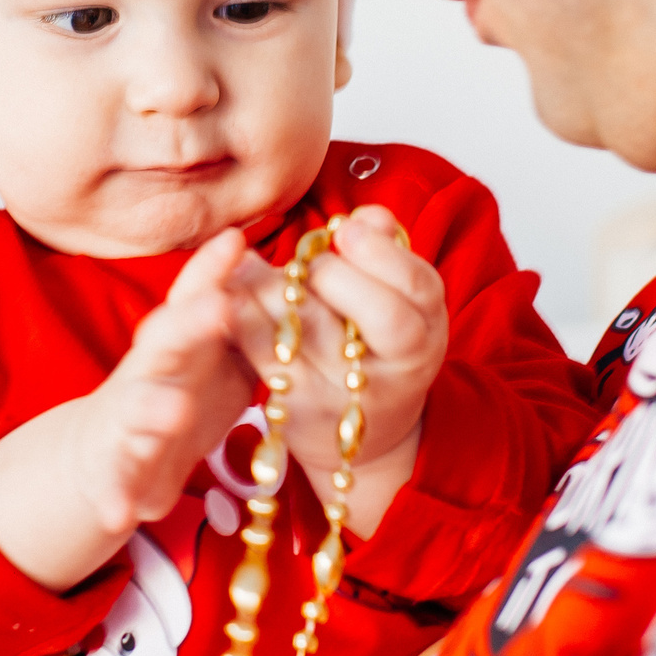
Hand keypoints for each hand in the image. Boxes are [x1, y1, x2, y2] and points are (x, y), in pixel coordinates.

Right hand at [0, 228, 255, 590]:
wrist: (104, 450)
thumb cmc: (173, 390)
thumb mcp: (213, 354)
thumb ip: (243, 319)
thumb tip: (287, 271)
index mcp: (176, 342)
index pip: (193, 297)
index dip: (212, 270)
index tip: (237, 241)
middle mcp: (148, 373)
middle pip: (164, 342)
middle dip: (188, 324)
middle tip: (218, 307)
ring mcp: (126, 422)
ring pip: (138, 412)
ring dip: (154, 410)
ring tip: (175, 409)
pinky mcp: (116, 472)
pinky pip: (116, 488)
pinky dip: (117, 500)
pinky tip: (121, 517)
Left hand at [227, 206, 445, 533]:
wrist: (366, 439)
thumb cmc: (378, 346)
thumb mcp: (400, 303)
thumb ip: (387, 254)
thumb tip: (368, 216)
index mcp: (426, 333)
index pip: (414, 288)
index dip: (378, 253)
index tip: (345, 230)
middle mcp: (397, 370)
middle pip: (372, 312)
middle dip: (329, 274)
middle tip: (305, 265)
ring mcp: (349, 398)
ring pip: (309, 330)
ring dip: (272, 288)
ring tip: (249, 264)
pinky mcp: (300, 411)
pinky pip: (266, 356)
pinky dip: (244, 319)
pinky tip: (229, 295)